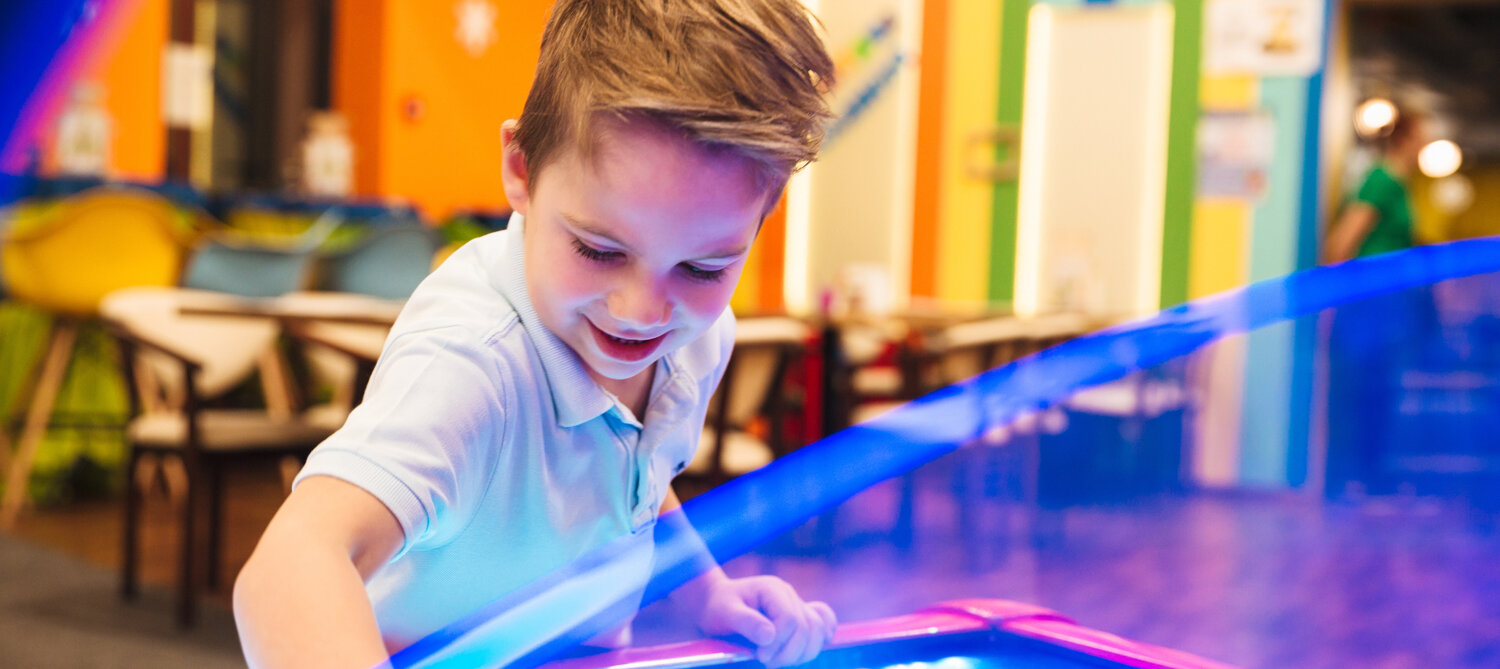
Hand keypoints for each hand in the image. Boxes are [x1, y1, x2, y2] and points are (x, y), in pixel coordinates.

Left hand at [695, 575, 836, 666]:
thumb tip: (770, 637)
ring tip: (778, 660)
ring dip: (802, 653)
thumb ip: (747, 622)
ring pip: (818, 630)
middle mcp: (789, 594)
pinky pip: (824, 622)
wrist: (715, 603)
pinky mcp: (800, 616)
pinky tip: (806, 649)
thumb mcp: (725, 613)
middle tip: (766, 662)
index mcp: (772, 589)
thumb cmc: (717, 608)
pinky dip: (821, 637)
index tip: (759, 655)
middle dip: (789, 652)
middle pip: (807, 628)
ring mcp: (797, 604)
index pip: (790, 620)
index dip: (779, 643)